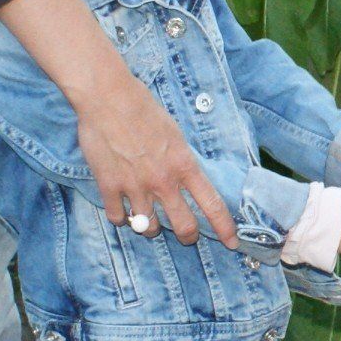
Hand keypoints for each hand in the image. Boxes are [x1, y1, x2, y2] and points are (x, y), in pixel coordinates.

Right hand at [76, 69, 236, 246]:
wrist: (108, 98)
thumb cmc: (143, 109)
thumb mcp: (174, 134)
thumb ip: (181, 161)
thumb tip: (186, 180)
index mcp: (183, 165)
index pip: (212, 204)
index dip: (225, 228)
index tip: (232, 242)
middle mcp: (163, 181)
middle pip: (184, 227)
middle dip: (188, 236)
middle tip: (187, 236)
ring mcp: (135, 187)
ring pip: (149, 228)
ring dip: (151, 227)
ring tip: (148, 217)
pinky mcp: (110, 187)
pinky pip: (118, 218)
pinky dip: (121, 218)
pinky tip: (123, 210)